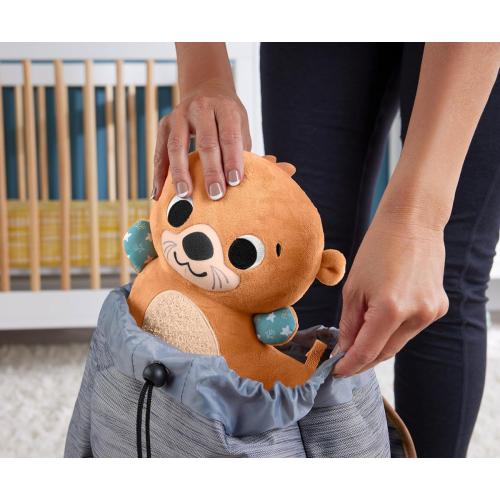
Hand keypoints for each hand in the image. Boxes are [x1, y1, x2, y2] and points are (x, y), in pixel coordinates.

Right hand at [151, 79, 250, 200]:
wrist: (206, 89)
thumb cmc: (227, 117)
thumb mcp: (241, 126)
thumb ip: (244, 151)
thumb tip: (251, 181)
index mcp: (225, 108)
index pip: (229, 136)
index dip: (232, 159)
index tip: (234, 182)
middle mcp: (201, 108)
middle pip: (206, 142)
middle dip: (210, 171)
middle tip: (215, 194)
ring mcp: (179, 115)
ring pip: (177, 146)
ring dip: (180, 173)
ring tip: (184, 194)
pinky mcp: (164, 124)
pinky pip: (160, 152)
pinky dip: (158, 174)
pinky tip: (158, 193)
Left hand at [333, 212, 448, 376]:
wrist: (412, 223)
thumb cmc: (377, 249)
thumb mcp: (354, 287)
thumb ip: (350, 323)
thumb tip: (345, 349)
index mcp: (390, 309)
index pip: (367, 351)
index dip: (349, 365)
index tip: (335, 371)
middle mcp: (416, 315)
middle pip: (385, 352)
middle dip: (363, 359)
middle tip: (344, 361)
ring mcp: (431, 312)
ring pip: (399, 342)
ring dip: (378, 344)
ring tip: (360, 337)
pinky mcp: (439, 307)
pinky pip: (411, 329)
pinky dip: (394, 330)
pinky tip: (382, 320)